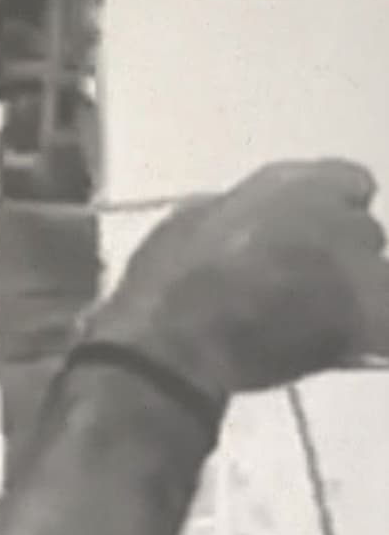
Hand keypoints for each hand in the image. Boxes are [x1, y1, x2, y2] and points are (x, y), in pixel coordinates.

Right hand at [97, 161, 388, 399]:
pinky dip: (368, 338)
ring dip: (350, 298)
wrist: (174, 341)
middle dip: (338, 259)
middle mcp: (338, 217)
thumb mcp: (193, 219)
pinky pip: (381, 331)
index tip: (309, 238)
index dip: (331, 214)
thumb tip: (241, 217)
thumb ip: (237, 211)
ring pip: (375, 282)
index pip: (351, 185)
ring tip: (309, 324)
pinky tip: (346, 350)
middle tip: (298, 288)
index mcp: (299, 184)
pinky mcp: (361, 320)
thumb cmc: (167, 281)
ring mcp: (354, 269)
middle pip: (363, 235)